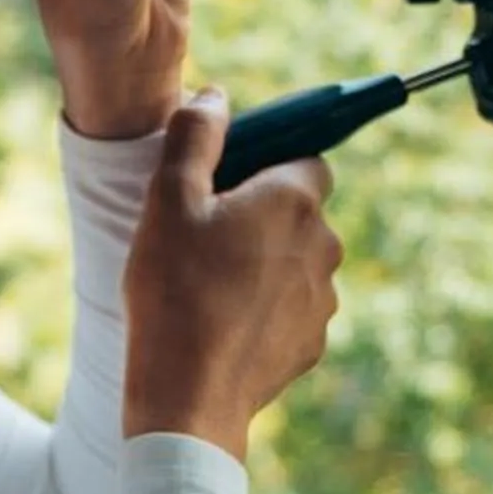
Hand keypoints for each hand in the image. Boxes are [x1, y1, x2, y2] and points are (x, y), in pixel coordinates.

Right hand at [121, 92, 342, 461]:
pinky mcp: (312, 343)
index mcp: (294, 200)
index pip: (306, 157)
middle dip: (262, 213)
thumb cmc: (174, 292)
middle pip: (300, 210)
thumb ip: (194, 137)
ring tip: (208, 282)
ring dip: (264, 262)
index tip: (230, 178)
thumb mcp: (169, 200)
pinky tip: (220, 321)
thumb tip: (215, 96)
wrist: (188, 397)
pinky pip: (291, 308)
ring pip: (297, 261)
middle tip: (205, 232)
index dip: (269, 161)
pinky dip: (265, 308)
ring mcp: (323, 299)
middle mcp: (323, 245)